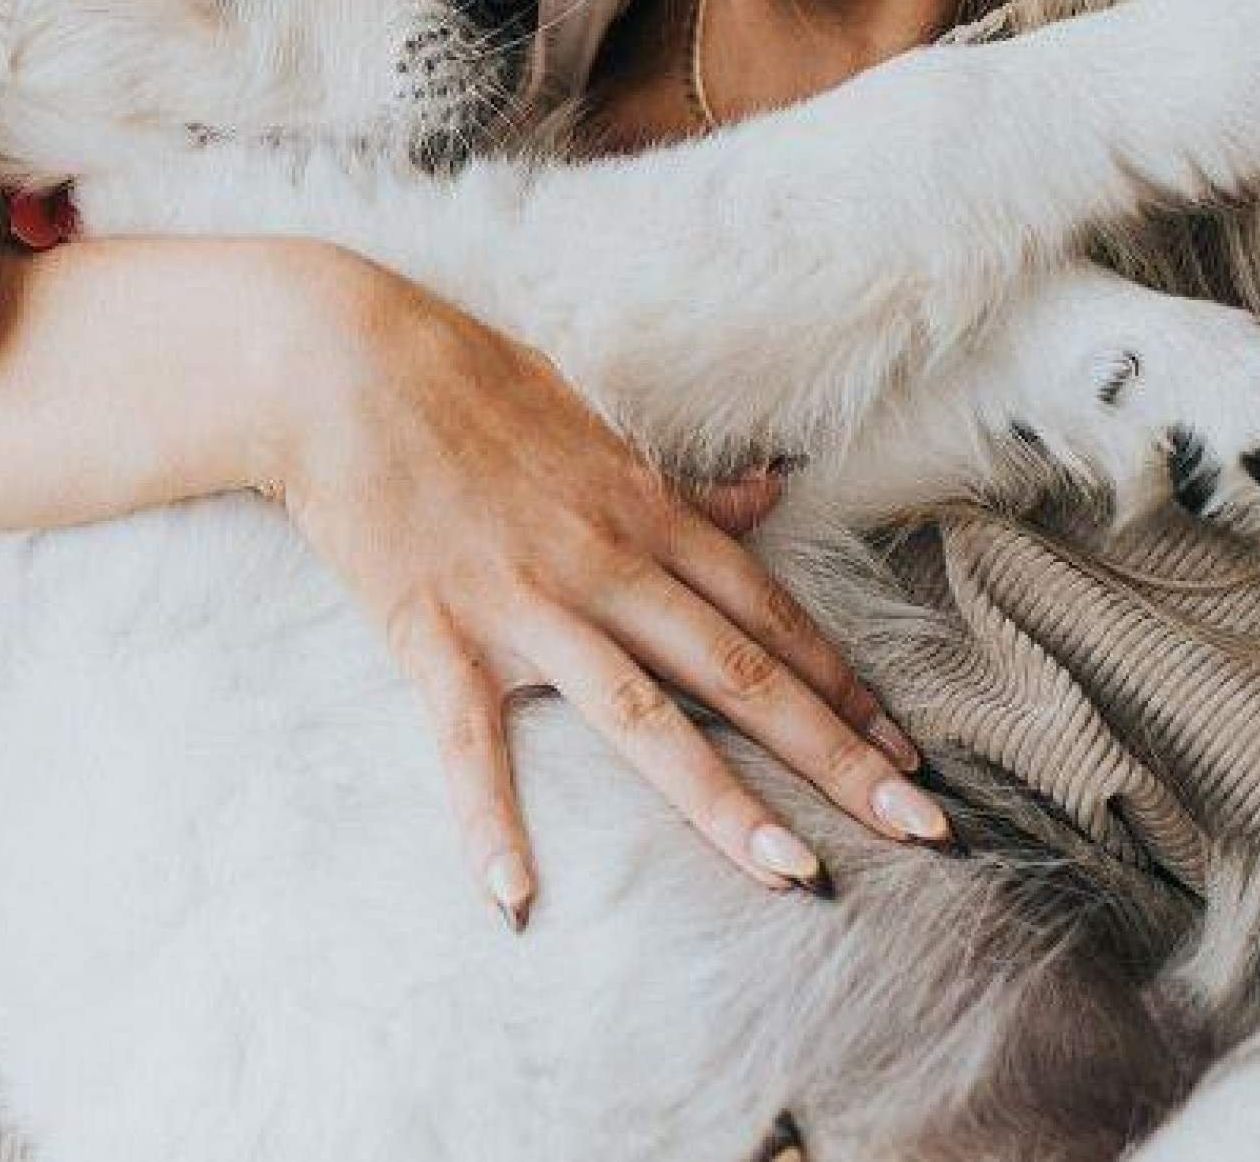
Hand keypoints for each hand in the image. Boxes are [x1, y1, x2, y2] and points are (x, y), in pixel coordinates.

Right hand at [250, 245, 946, 927]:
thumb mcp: (588, 421)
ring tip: (793, 873)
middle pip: (740, 672)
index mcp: (642, 513)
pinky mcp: (437, 633)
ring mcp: (523, 605)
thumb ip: (678, 484)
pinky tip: (515, 893)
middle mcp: (603, 565)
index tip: (906, 752)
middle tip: (919, 830)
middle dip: (837, 756)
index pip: (768, 613)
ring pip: (643, 716)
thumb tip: (766, 493)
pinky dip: (489, 820)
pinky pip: (470, 742)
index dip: (845, 686)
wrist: (340, 366)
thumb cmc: (461, 380)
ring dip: (722, 801)